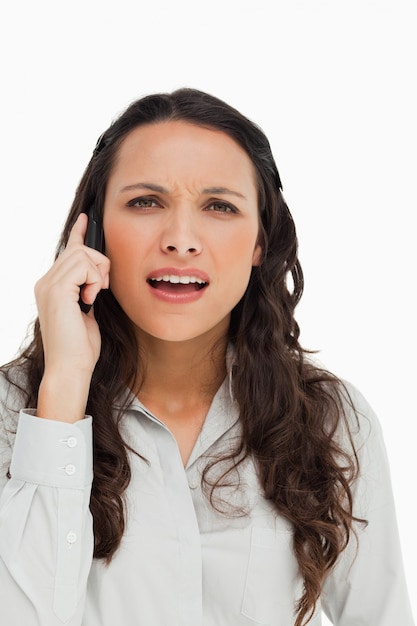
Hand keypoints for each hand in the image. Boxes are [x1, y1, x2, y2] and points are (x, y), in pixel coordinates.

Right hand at [35, 213, 109, 421]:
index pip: (67, 252)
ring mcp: (48, 285)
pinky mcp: (57, 289)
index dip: (78, 233)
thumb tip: (99, 276)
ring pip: (83, 255)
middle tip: (101, 290)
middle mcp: (46, 282)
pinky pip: (85, 266)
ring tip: (94, 297)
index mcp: (52, 286)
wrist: (71, 368)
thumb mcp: (87, 312)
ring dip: (99, 275)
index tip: (85, 218)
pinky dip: (95, 282)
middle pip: (80, 250)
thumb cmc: (80, 347)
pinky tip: (90, 300)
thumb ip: (88, 291)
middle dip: (100, 265)